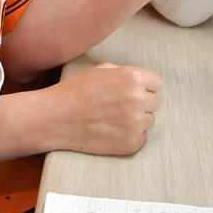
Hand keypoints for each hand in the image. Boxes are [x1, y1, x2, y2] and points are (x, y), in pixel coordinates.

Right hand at [47, 62, 163, 155]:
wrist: (56, 118)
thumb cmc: (75, 92)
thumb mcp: (100, 70)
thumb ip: (125, 73)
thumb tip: (140, 81)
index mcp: (133, 78)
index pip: (156, 83)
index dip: (143, 87)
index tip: (131, 92)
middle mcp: (138, 100)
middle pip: (154, 102)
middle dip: (140, 103)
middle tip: (118, 106)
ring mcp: (136, 123)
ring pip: (149, 121)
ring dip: (136, 120)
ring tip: (113, 119)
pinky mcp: (131, 143)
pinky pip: (141, 137)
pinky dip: (130, 136)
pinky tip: (112, 131)